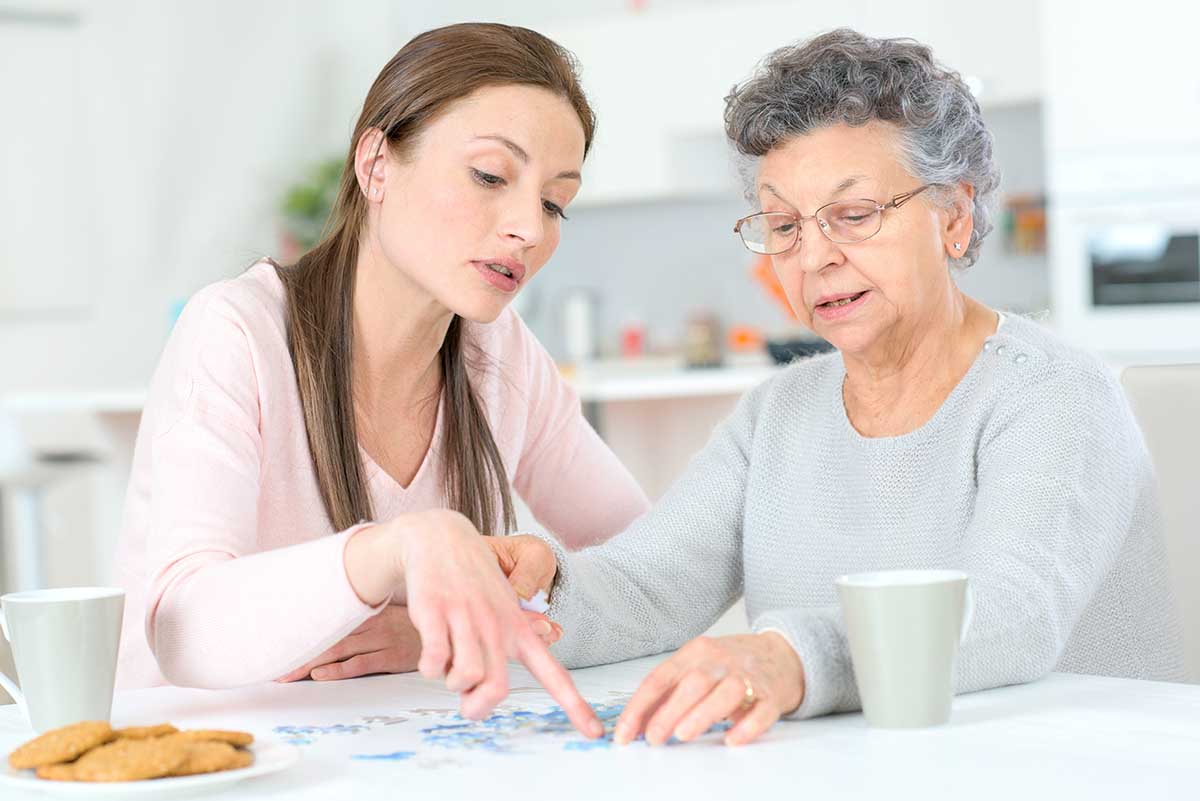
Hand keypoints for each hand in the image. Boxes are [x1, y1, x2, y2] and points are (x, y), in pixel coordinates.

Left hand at [276, 604, 419, 681]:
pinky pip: (359, 664)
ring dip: (309, 664)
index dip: (301, 633)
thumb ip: (364, 616)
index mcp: (366, 611)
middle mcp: (370, 623)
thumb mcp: (389, 613)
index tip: (276, 643)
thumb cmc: (414, 625)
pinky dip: (338, 670)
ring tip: (287, 676)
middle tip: (273, 668)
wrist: (449, 629)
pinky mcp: (391, 656)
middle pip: (326, 638)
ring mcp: (381, 639)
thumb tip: (332, 627)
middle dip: (298, 654)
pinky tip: (320, 675)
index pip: (327, 621)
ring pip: (337, 650)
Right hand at [343, 511, 601, 738]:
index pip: (554, 674)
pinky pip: (433, 662)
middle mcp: (497, 626)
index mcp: (519, 629)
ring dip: (450, 683)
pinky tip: (430, 652)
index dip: (575, 706)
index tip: (595, 734)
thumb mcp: (506, 602)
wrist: (441, 538)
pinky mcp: (436, 612)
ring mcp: (467, 618)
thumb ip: (524, 629)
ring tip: (446, 663)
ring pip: (465, 677)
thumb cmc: (475, 579)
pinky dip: (429, 668)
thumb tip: (551, 635)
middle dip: (477, 706)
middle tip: (466, 698)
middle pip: (496, 689)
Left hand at [613, 633, 804, 746]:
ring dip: (702, 714)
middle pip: (693, 683)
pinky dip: (747, 726)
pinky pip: (761, 711)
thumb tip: (637, 723)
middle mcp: (720, 660)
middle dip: (669, 712)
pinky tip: (731, 739)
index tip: (625, 733)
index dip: (639, 706)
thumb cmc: (730, 665)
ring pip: (726, 692)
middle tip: (653, 738)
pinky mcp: (772, 695)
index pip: (661, 678)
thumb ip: (669, 692)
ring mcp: (748, 676)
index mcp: (696, 652)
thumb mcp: (696, 667)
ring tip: (684, 735)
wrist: (782, 654)